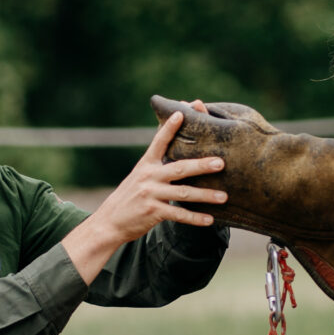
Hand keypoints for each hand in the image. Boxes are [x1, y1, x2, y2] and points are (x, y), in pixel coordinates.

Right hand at [60, 113, 225, 282]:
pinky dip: (195, 218)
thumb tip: (173, 149)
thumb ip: (156, 164)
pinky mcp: (153, 212)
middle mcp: (148, 177)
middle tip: (221, 163)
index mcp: (146, 165)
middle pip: (180, 168)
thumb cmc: (130, 196)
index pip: (159, 142)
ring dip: (205, 195)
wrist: (110, 221)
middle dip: (202, 165)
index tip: (183, 112)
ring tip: (224, 196)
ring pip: (183, 193)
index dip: (170, 127)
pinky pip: (178, 214)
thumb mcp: (139, 175)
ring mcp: (151, 194)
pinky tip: (210, 220)